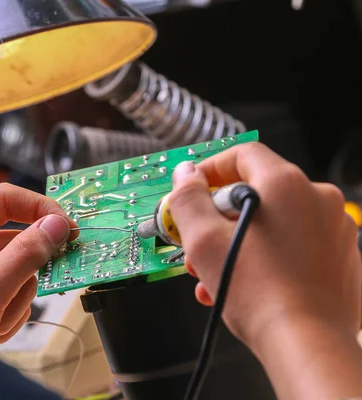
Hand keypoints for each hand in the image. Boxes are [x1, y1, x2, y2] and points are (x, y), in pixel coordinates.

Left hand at [0, 183, 76, 345]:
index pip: (4, 199)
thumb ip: (25, 254)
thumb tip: (57, 225)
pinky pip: (15, 291)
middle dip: (22, 276)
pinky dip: (10, 313)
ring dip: (15, 300)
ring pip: (21, 270)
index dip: (39, 208)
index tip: (67, 227)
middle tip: (15, 294)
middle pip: (17, 241)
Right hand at [168, 143, 361, 398]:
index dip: (211, 169)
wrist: (306, 344)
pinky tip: (245, 282)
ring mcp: (335, 229)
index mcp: (287, 184)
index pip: (243, 155)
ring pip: (273, 222)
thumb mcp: (203, 240)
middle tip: (198, 242)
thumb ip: (188, 198)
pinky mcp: (341, 257)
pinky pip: (294, 244)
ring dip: (238, 241)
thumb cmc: (259, 294)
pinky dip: (267, 256)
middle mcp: (318, 199)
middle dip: (219, 217)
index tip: (194, 190)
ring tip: (216, 273)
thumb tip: (185, 174)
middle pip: (257, 192)